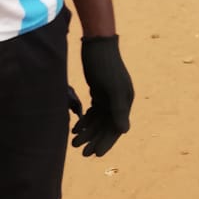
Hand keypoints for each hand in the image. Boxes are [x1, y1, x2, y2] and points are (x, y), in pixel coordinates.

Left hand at [71, 36, 133, 157]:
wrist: (96, 43)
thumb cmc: (104, 65)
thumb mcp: (112, 88)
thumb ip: (118, 109)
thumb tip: (124, 131)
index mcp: (125, 101)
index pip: (116, 128)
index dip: (106, 142)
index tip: (96, 155)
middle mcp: (118, 101)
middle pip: (106, 126)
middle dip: (94, 140)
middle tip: (81, 153)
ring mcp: (108, 96)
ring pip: (98, 120)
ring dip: (87, 131)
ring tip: (74, 142)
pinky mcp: (98, 91)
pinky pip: (92, 111)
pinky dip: (85, 120)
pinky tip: (75, 128)